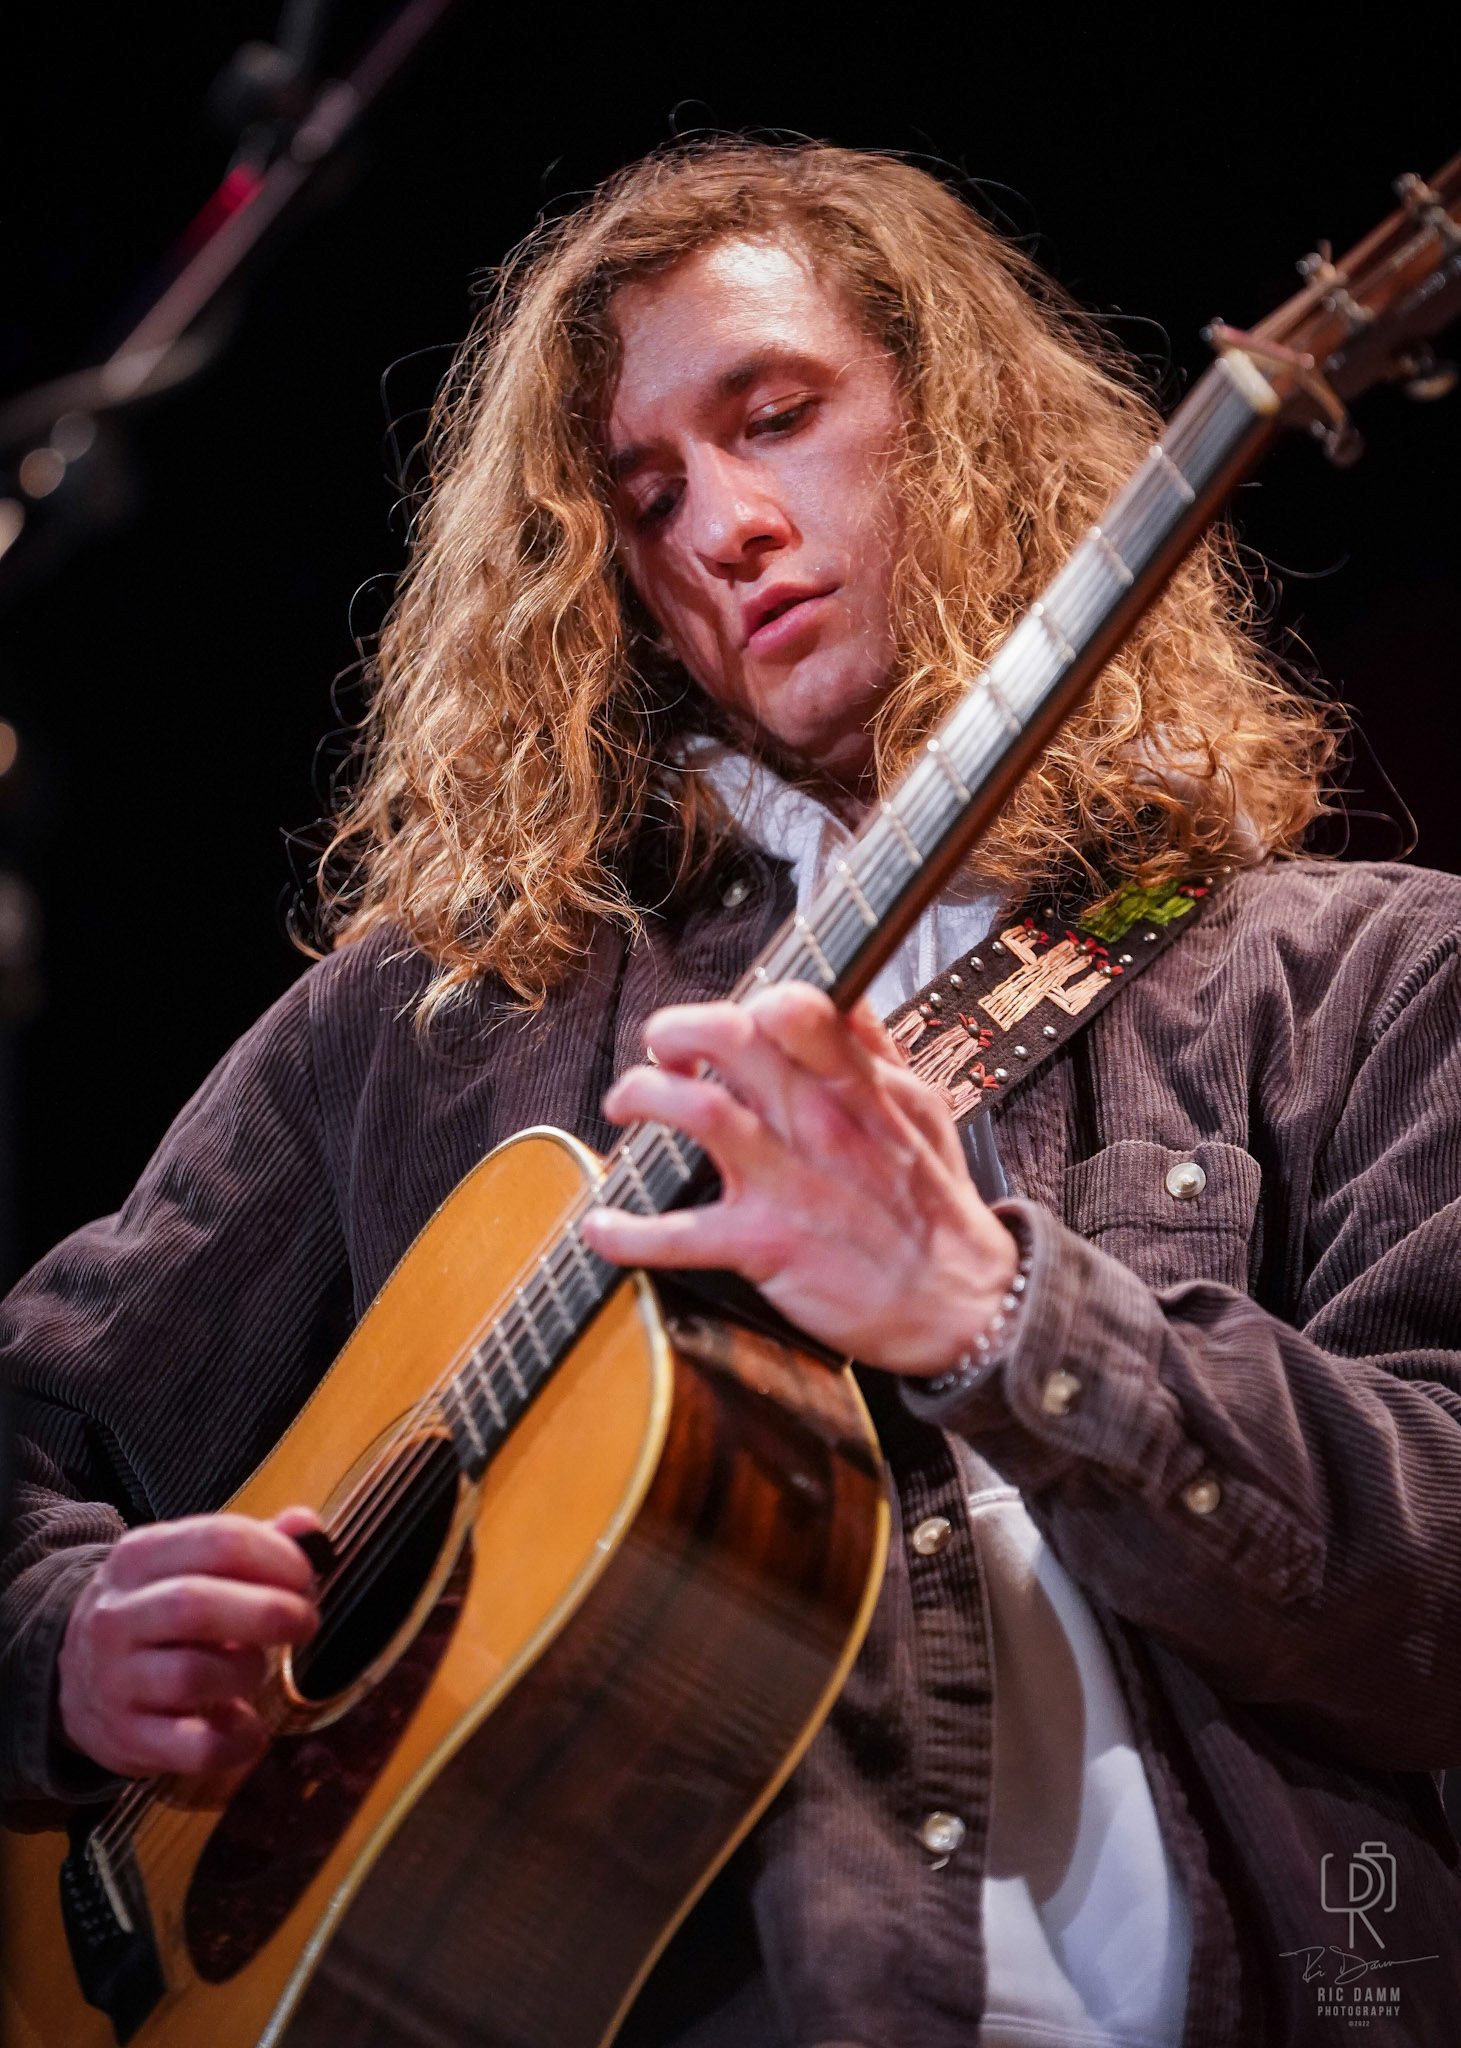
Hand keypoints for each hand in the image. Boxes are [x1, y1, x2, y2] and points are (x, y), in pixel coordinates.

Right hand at [57, 1506, 321, 1777]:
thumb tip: (306, 1526)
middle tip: (304, 1621)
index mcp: (139, 1558)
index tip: (306, 1577)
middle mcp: (119, 1616)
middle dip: (268, 1612)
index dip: (278, 1557)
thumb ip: (249, 1545)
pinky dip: (236, 1741)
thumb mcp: (185, 1565)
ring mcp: (116, 1681)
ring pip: (192, 1675)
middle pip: (196, 1605)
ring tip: (254, 1666)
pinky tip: (248, 1727)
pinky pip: (194, 1747)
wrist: (78, 1680)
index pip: (217, 1541)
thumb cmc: (154, 1617)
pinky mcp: (128, 1738)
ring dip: (247, 1670)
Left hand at [580, 984, 1018, 1373]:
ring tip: (627, 1108)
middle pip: (730, 1039)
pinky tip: (601, 1227)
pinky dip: (628, 1231)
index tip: (729, 1025)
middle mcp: (818, 1123)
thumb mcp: (922, 1108)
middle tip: (662, 1054)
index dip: (748, 1001)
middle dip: (674, 1031)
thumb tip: (841, 995)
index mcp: (857, 1086)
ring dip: (642, 1096)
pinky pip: (680, 1233)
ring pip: (698, 1110)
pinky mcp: (766, 1245)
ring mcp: (789, 1182)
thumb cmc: (932, 1204)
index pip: (799, 1007)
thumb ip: (876, 1050)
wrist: (959, 1302)